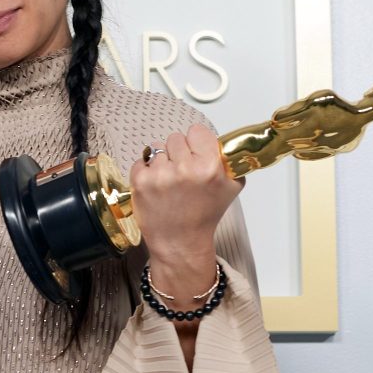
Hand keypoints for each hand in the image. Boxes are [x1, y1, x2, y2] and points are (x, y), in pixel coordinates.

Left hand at [130, 125, 244, 301]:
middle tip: (183, 175)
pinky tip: (156, 187)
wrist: (180, 242)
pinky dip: (146, 171)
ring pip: (157, 147)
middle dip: (179, 153)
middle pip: (176, 138)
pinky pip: (141, 160)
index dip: (197, 143)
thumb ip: (229, 160)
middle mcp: (185, 169)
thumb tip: (221, 141)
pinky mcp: (140, 182)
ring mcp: (160, 175)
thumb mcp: (231, 186)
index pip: (197, 131)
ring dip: (162, 161)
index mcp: (210, 167)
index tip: (197, 156)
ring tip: (169, 183)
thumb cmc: (204, 215)